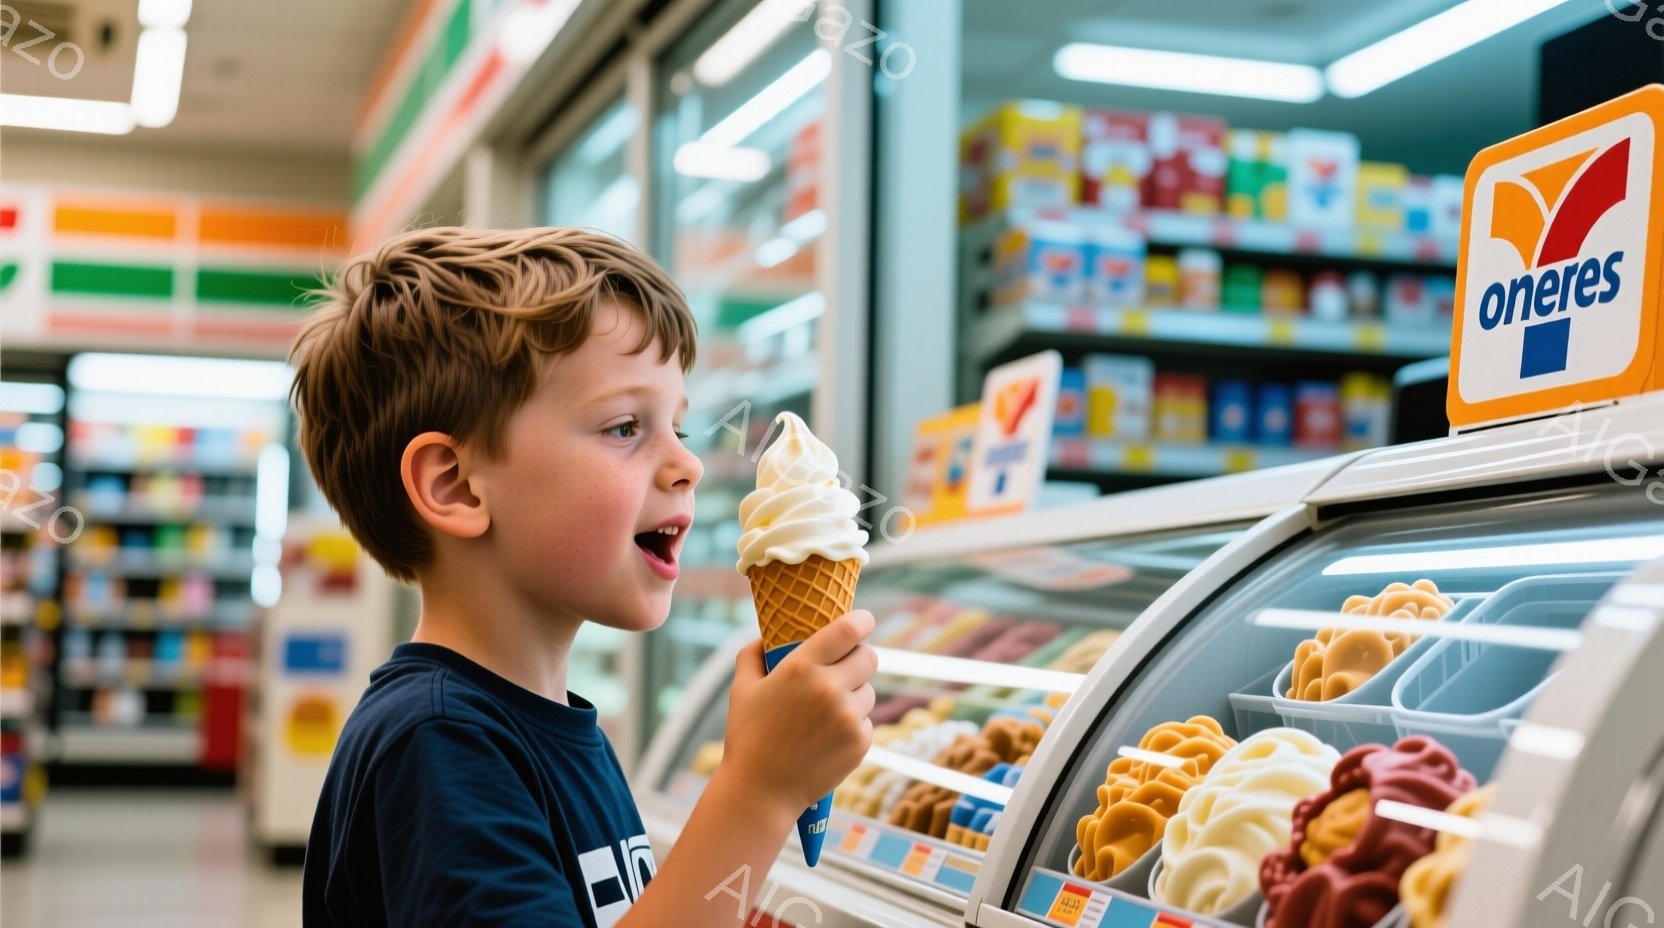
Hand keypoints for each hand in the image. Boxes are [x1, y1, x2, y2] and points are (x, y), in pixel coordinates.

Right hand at [720, 610, 877, 814]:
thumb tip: (764, 636)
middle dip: (859, 657)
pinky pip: (866, 720)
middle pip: (869, 657)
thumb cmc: (747, 737)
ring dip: (855, 693)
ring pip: (869, 690)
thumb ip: (752, 654)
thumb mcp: (741, 689)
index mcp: (802, 668)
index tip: (864, 619)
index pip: (848, 630)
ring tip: (829, 708)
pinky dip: (853, 724)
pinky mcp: (860, 742)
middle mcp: (830, 689)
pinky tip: (828, 735)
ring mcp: (848, 717)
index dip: (862, 620)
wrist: (760, 792)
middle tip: (846, 665)